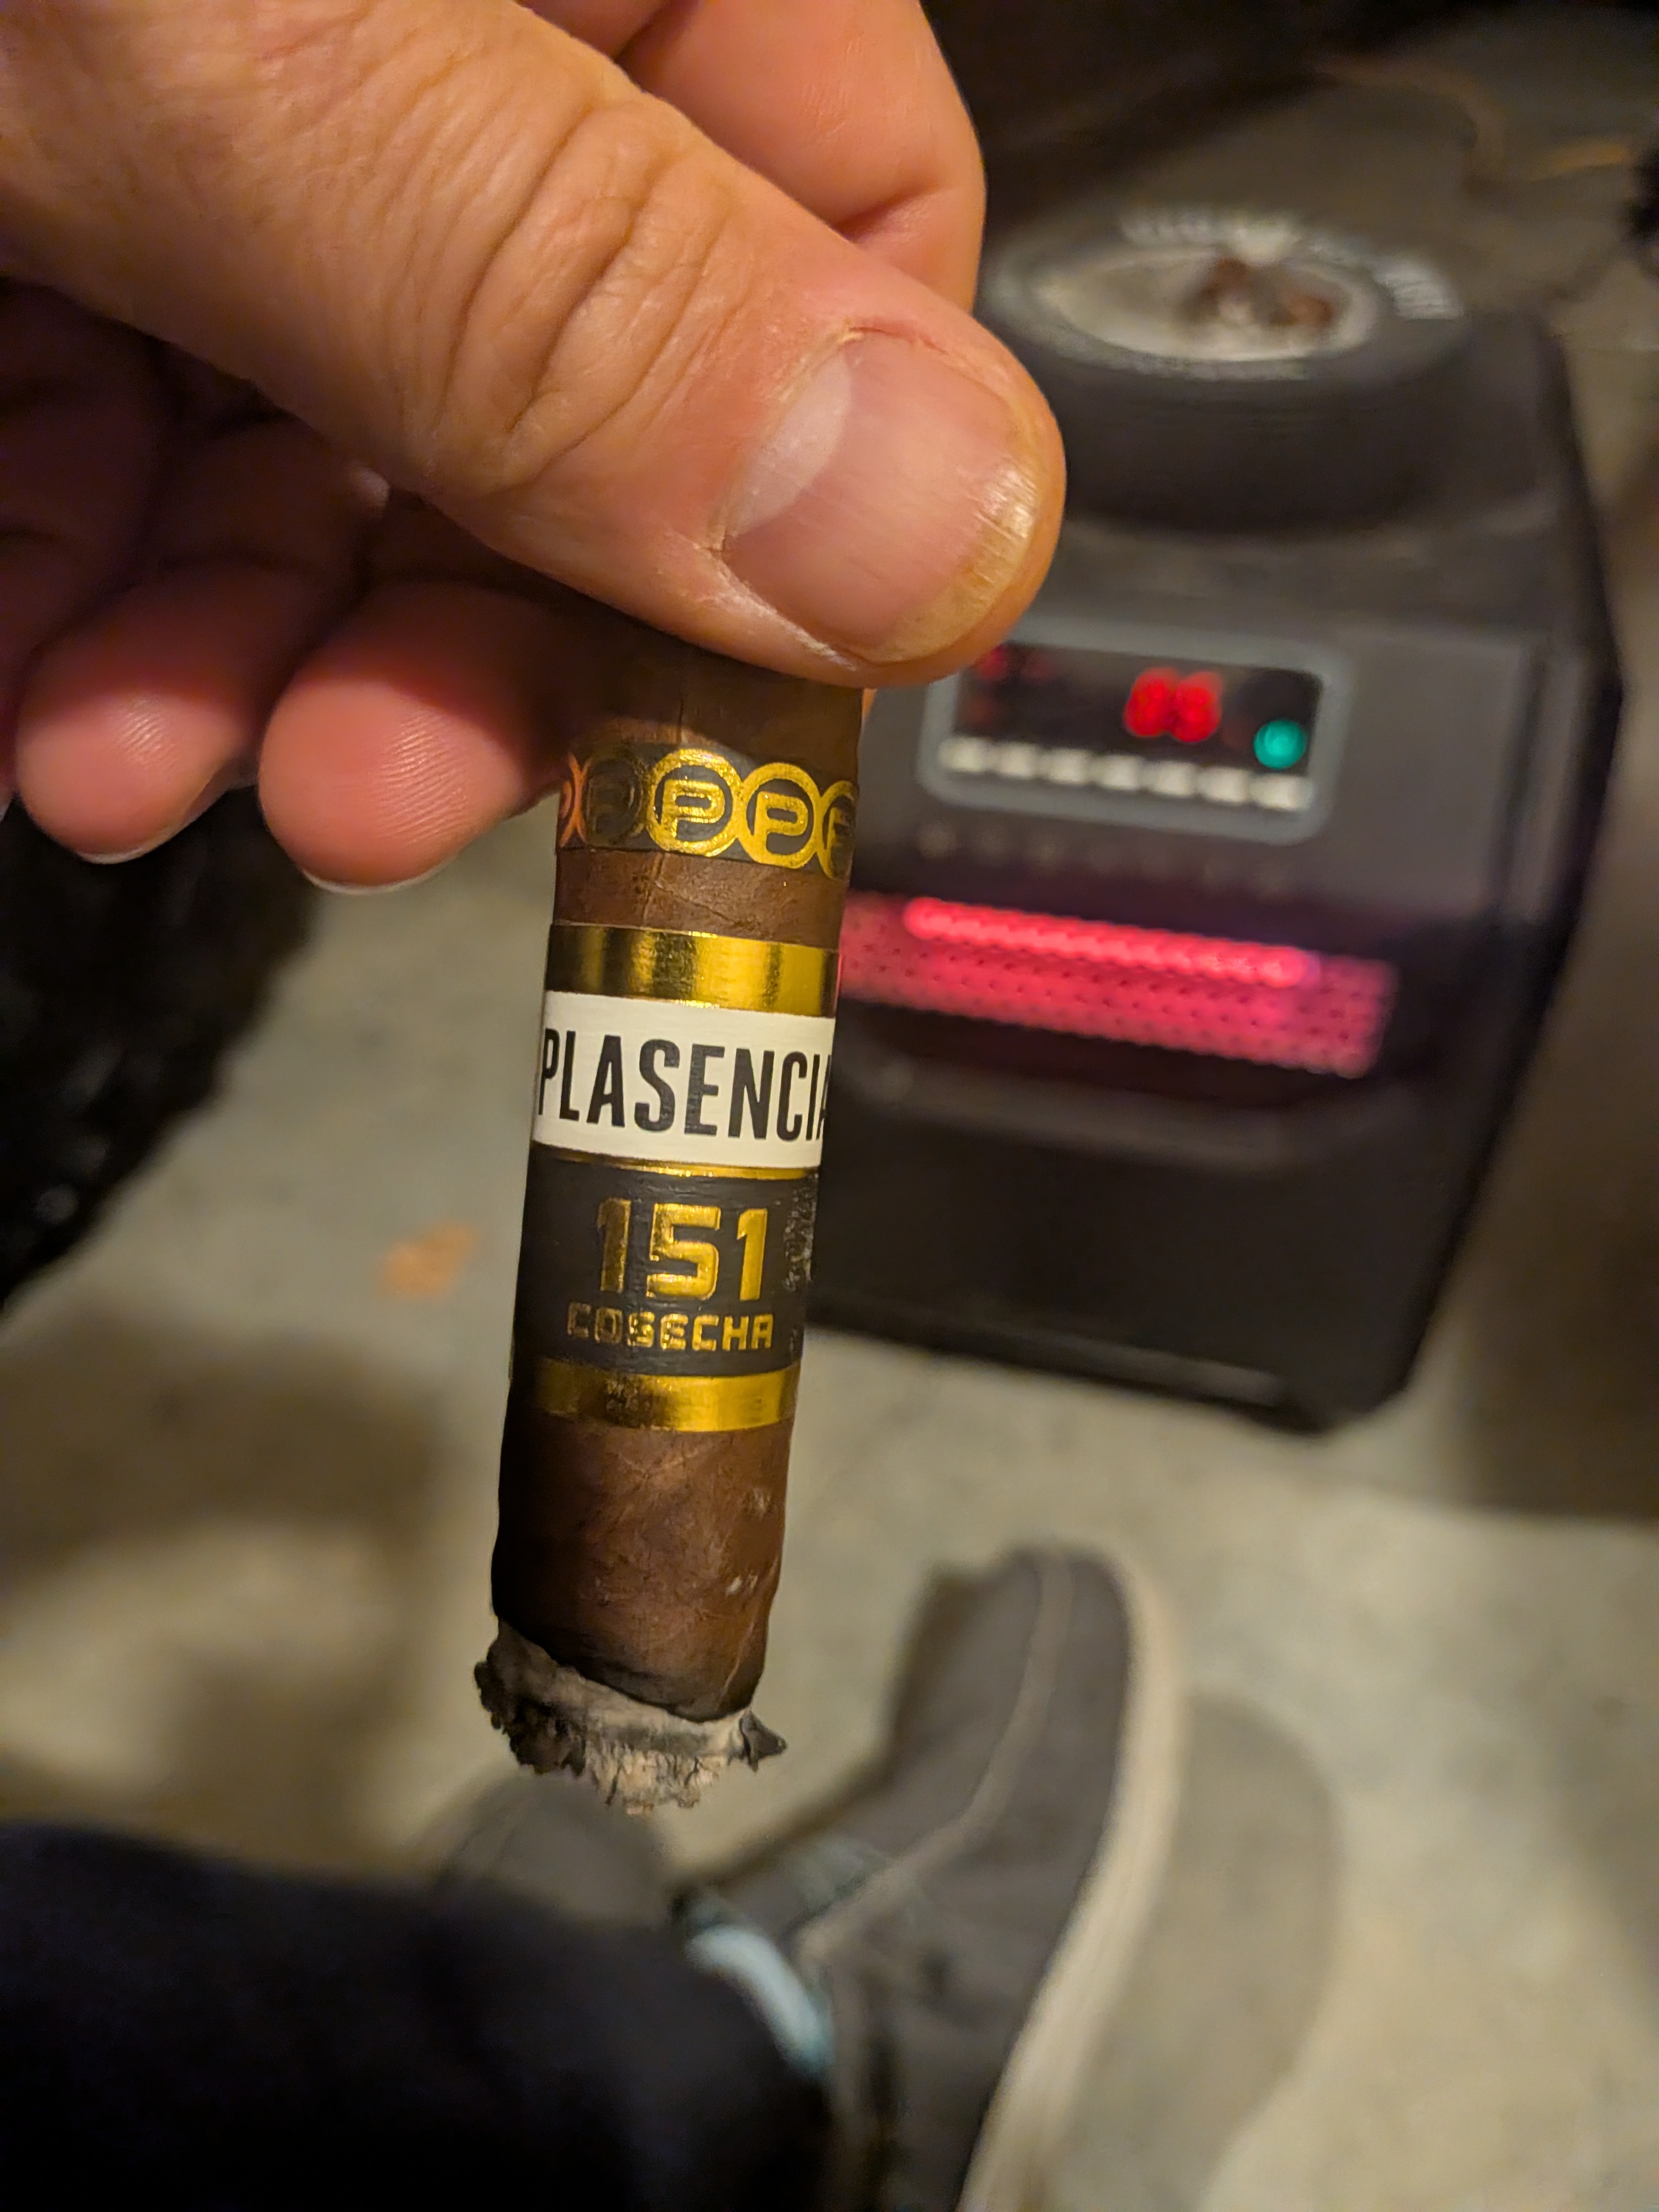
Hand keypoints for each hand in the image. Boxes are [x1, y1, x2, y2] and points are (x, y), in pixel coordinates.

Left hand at [0, 0, 1062, 885]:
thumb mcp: (207, 32)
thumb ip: (565, 281)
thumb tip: (941, 531)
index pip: (849, 221)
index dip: (790, 517)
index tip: (676, 735)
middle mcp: (447, 22)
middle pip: (580, 390)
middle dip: (460, 634)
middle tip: (356, 796)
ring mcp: (232, 114)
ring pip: (339, 459)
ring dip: (239, 659)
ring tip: (114, 767)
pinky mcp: (48, 199)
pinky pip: (128, 446)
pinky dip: (81, 600)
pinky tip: (27, 690)